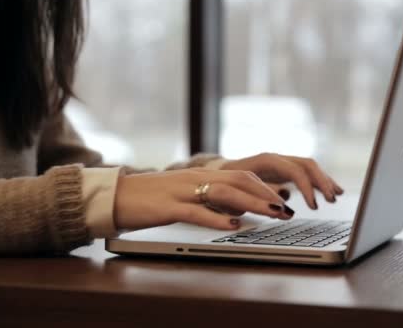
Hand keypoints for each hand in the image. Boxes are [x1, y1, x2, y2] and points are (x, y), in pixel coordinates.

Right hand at [113, 168, 291, 230]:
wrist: (115, 195)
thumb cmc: (151, 199)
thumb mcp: (186, 196)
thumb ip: (212, 201)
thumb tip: (239, 212)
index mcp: (201, 176)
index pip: (242, 176)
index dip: (266, 188)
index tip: (284, 201)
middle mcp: (196, 179)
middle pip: (240, 180)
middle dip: (267, 195)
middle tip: (287, 210)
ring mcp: (182, 191)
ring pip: (225, 193)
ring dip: (253, 203)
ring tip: (272, 214)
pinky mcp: (168, 207)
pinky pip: (197, 212)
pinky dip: (217, 219)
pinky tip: (233, 226)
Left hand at [221, 153, 343, 209]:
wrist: (218, 173)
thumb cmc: (227, 183)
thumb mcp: (240, 190)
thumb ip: (262, 194)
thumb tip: (284, 200)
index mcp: (267, 160)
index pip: (294, 170)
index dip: (307, 188)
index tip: (313, 206)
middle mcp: (277, 158)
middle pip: (307, 164)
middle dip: (322, 181)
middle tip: (331, 199)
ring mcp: (281, 162)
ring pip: (310, 167)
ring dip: (324, 180)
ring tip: (336, 195)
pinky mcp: (283, 170)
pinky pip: (306, 173)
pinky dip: (319, 182)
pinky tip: (329, 192)